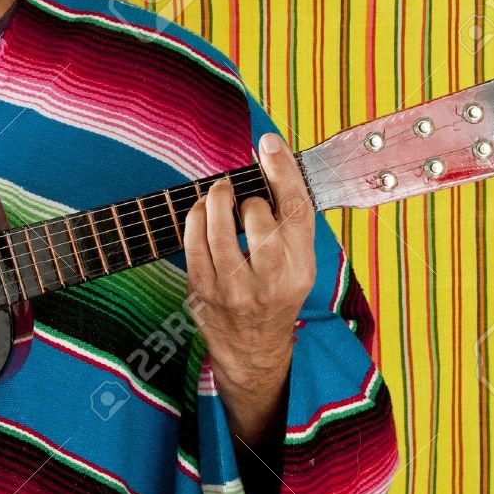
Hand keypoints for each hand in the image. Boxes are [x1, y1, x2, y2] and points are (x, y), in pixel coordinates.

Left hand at [182, 132, 316, 442]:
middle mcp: (269, 280)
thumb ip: (289, 219)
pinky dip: (196, 217)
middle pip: (257, 215)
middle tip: (245, 195)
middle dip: (248, 195)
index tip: (268, 143)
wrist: (252, 349)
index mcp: (301, 269)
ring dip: (216, 198)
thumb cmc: (277, 294)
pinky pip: (193, 241)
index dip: (282, 172)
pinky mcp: (202, 290)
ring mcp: (232, 288)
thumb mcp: (299, 262)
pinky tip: (202, 211)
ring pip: (218, 226)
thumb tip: (271, 160)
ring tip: (220, 192)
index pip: (295, 211)